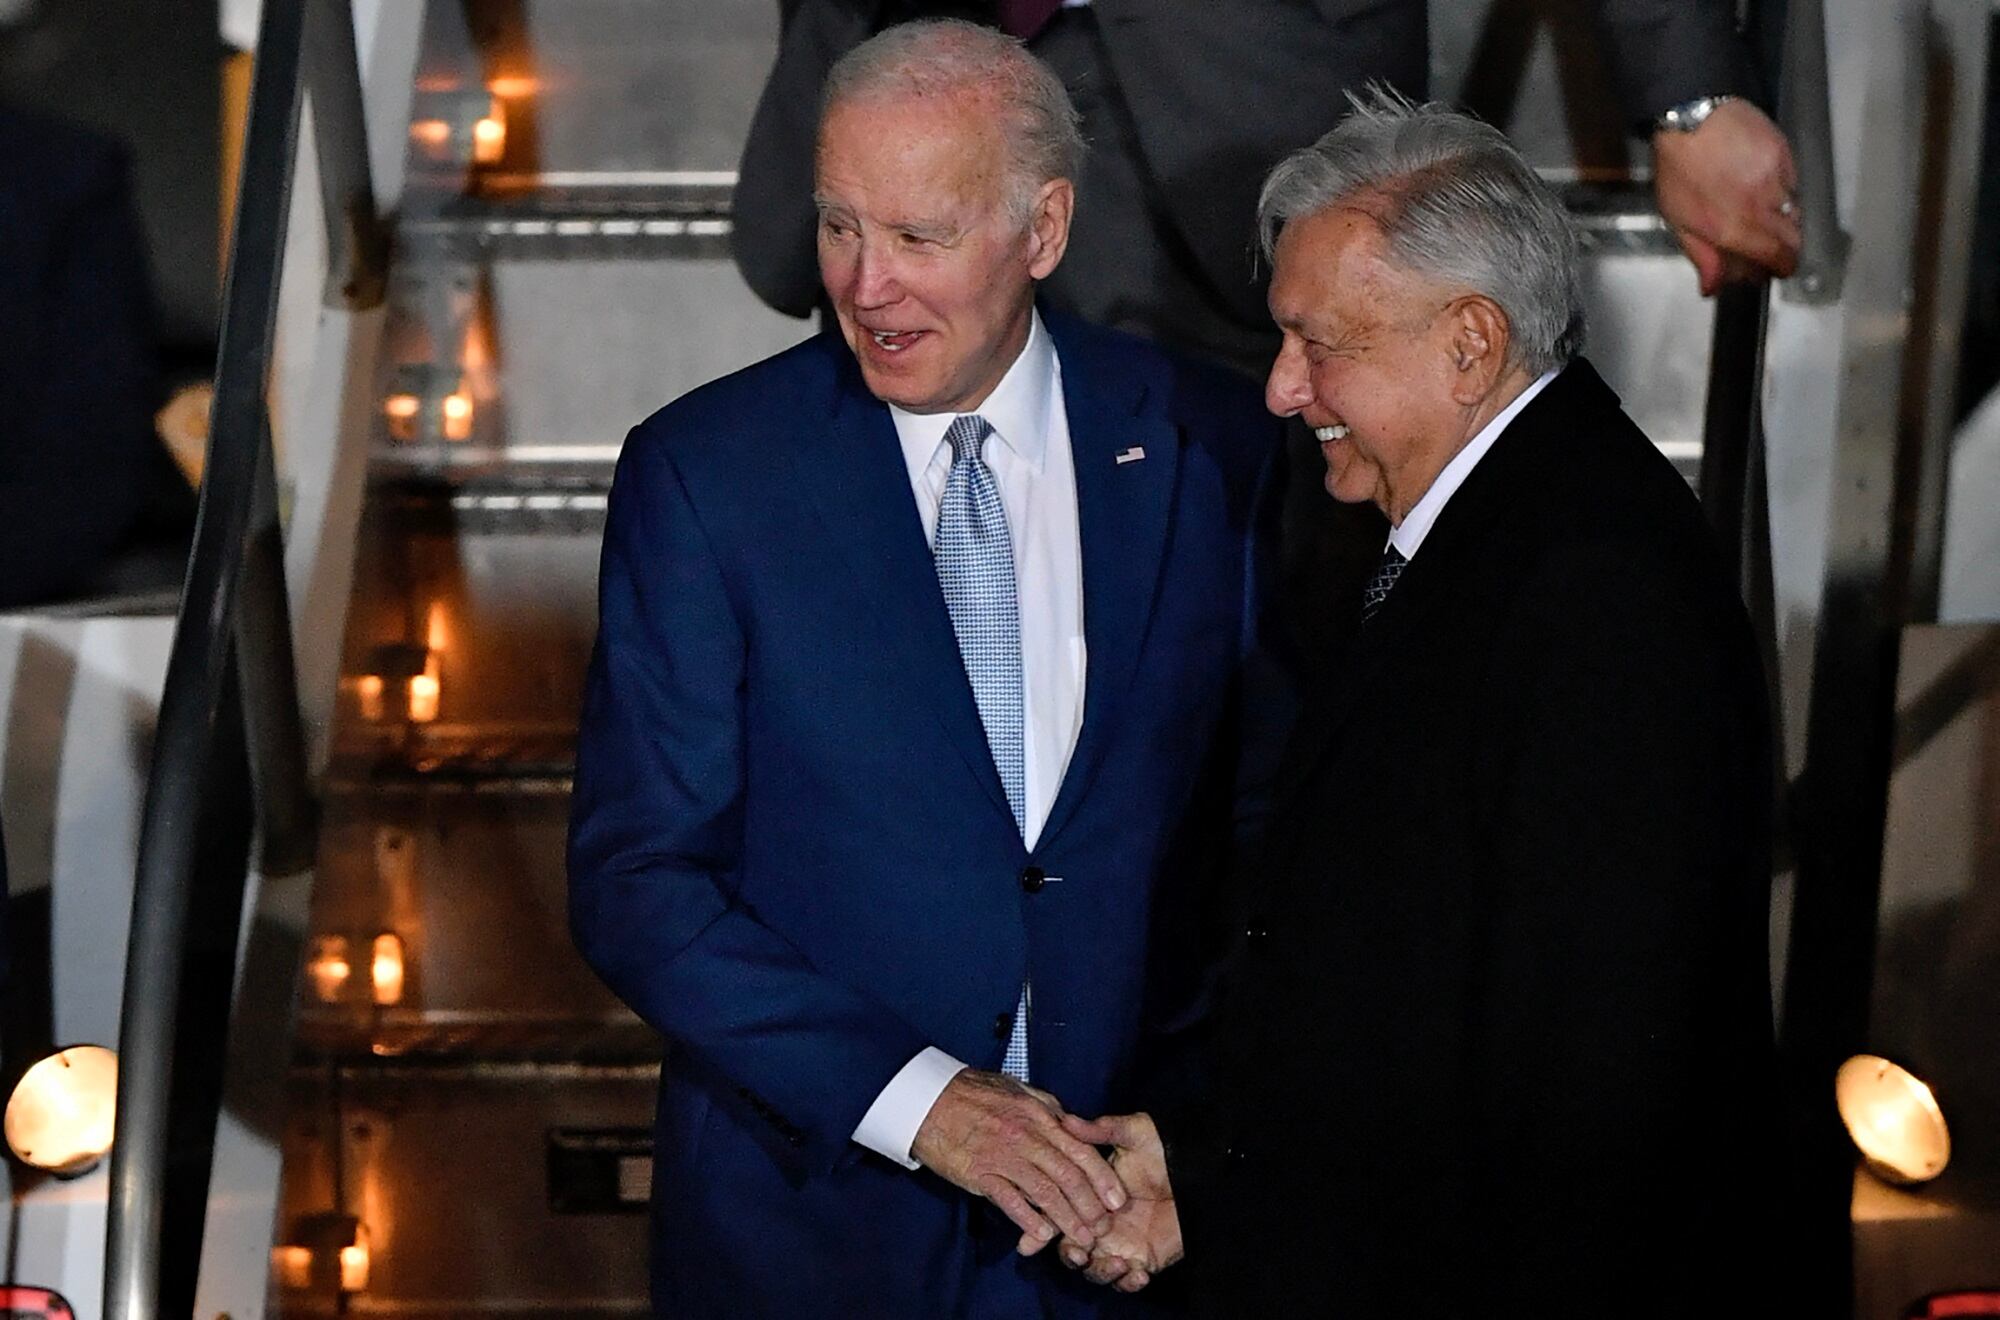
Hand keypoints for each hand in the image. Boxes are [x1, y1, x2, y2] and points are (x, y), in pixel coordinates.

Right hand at [910, 1070, 1127, 1255]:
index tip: (1118, 1200)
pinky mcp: (980, 1173)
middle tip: (1105, 1229)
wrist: (928, 1098)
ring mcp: (1003, 1156)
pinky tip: (1041, 1236)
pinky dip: (1027, 1220)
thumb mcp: (1017, 1090)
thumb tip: (1069, 1123)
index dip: (1102, 1178)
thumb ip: (1046, 1108)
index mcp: (1039, 1116)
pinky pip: (1009, 1200)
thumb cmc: (973, 1093)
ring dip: (1066, 1219)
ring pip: (1044, 1191)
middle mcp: (1026, 1137)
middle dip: (1090, 1205)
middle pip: (1067, 1175)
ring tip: (1082, 1239)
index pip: (1081, 1150)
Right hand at [1056, 1112, 1181, 1292]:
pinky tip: (1137, 1272)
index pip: (1057, 1216)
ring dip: (1101, 1271)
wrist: (1198, 1169)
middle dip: (1069, 1255)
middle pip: (1071, 1250)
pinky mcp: (1144, 1260)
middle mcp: (1100, 1225)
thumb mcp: (1133, 1134)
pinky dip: (1128, 1283)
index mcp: (1090, 1198)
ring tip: (1116, 1261)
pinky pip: (1127, 1281)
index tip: (1030, 1243)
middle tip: (1079, 1251)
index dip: (1041, 1231)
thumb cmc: (1163, 1149)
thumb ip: (1101, 1131)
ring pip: (1096, 1271)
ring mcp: (1121, 1245)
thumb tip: (1068, 1120)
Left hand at [1651, 99, 1801, 294]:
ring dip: (1782, 218)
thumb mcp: (1678, 219)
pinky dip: (1782, 189)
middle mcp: (1762, 207)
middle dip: (1785, 247)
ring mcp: (1777, 179)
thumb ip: (1702, 255)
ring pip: (1794, 209)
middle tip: (1770, 246)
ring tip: (1759, 210)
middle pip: (1794, 237)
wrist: (1692, 118)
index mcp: (1735, 228)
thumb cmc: (1678, 170)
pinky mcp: (1785, 155)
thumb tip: (1712, 288)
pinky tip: (1761, 182)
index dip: (1783, 267)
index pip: (1778, 257)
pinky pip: (1792, 181)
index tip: (1778, 269)